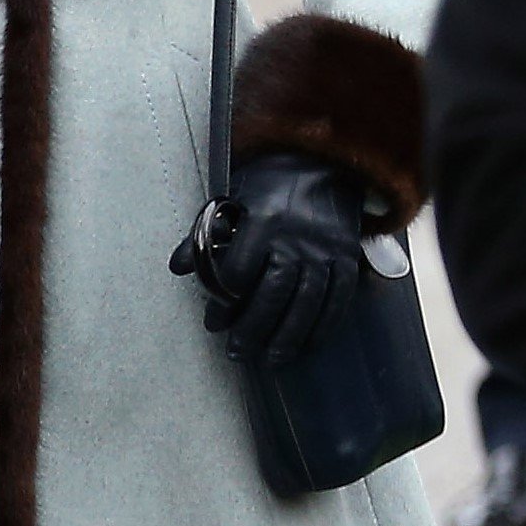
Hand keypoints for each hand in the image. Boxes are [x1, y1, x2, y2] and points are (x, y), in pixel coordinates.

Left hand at [169, 153, 365, 366]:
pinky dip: (321, 328)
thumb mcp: (231, 202)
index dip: (223, 300)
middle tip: (235, 352)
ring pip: (308, 302)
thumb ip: (204, 236)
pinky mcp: (348, 258)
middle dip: (253, 327)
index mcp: (262, 220)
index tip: (213, 321)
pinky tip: (305, 347)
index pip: (239, 269)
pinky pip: (337, 301)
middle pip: (274, 292)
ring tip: (268, 360)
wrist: (321, 165)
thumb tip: (177, 267)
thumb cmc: (265, 187)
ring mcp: (326, 250)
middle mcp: (297, 237)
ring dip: (288, 337)